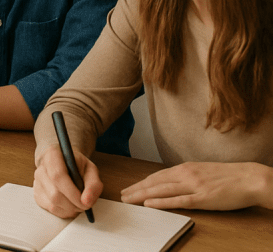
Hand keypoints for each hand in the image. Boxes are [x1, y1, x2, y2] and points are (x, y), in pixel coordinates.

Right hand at [33, 144, 102, 218]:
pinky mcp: (37, 195)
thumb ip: (93, 185)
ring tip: (78, 203)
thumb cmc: (77, 166)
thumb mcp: (91, 169)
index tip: (84, 202)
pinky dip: (65, 212)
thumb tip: (86, 202)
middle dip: (73, 205)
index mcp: (52, 156)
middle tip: (85, 204)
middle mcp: (41, 169)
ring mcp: (37, 183)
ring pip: (53, 204)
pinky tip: (70, 205)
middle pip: (55, 194)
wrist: (64, 163)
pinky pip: (51, 210)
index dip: (72, 192)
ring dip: (70, 209)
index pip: (58, 176)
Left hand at [121, 162, 272, 210]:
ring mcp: (193, 186)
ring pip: (162, 190)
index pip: (157, 176)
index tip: (129, 187)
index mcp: (186, 168)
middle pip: (155, 182)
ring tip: (128, 199)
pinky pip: (178, 200)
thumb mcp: (203, 171)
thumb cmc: (229, 176)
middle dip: (136, 188)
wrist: (250, 178)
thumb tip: (173, 181)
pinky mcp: (202, 197)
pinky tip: (149, 204)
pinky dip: (161, 202)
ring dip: (142, 195)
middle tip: (122, 195)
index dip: (141, 182)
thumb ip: (187, 176)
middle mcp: (186, 175)